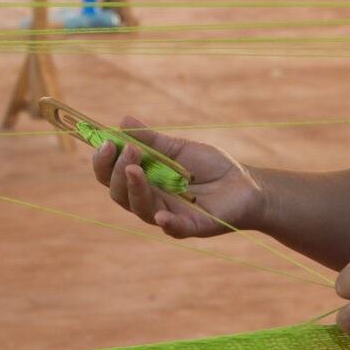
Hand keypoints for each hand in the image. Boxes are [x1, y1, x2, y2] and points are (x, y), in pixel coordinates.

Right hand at [89, 116, 265, 238]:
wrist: (245, 183)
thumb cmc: (210, 166)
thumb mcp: (178, 148)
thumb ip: (151, 140)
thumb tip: (122, 121)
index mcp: (144, 182)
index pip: (112, 176)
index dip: (104, 162)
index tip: (106, 142)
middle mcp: (151, 201)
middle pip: (119, 194)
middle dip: (117, 171)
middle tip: (128, 150)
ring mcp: (169, 215)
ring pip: (141, 209)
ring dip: (134, 189)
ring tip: (134, 168)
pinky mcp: (192, 227)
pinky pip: (175, 228)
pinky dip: (167, 222)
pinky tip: (161, 215)